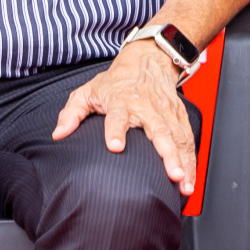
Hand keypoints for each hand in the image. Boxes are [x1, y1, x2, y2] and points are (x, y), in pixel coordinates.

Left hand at [52, 42, 197, 195]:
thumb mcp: (87, 92)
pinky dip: (191, 163)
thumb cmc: (114, 82)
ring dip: (183, 163)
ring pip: (178, 139)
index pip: (117, 116)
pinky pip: (188, 143)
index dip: (116, 130)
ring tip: (183, 185)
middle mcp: (147, 108)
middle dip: (167, 154)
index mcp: (121, 101)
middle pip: (159, 131)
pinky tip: (189, 182)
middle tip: (171, 174)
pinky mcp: (180, 119)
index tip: (115, 146)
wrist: (145, 63)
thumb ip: (71, 113)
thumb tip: (58, 134)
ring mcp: (166, 114)